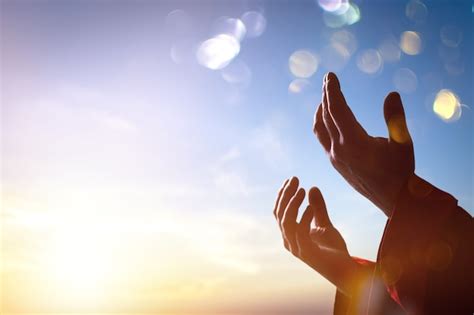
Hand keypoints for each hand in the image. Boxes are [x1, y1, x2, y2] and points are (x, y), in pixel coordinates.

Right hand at [274, 177, 358, 293]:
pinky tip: (310, 208)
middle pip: (280, 214)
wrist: (345, 272)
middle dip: (286, 195)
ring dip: (292, 204)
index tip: (291, 180)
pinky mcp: (307, 253)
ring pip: (286, 222)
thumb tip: (312, 187)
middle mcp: (289, 241)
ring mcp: (296, 248)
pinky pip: (300, 233)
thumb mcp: (325, 224)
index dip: (283, 195)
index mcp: (290, 234)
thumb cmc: (333, 250)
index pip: (279, 212)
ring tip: (302, 190)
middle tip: (295, 179)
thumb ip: (318, 208)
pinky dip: (303, 218)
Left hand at [313, 72, 414, 216]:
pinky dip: (321, 124)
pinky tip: (328, 119)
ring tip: (325, 97)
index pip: (337, 109)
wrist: (394, 200)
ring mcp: (334, 158)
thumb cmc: (401, 171)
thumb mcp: (403, 143)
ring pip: (319, 128)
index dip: (333, 90)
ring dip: (320, 110)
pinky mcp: (335, 163)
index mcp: (354, 143)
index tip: (330, 75)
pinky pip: (322, 139)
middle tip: (328, 79)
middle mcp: (339, 150)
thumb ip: (396, 118)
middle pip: (326, 115)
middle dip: (326, 95)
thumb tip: (392, 94)